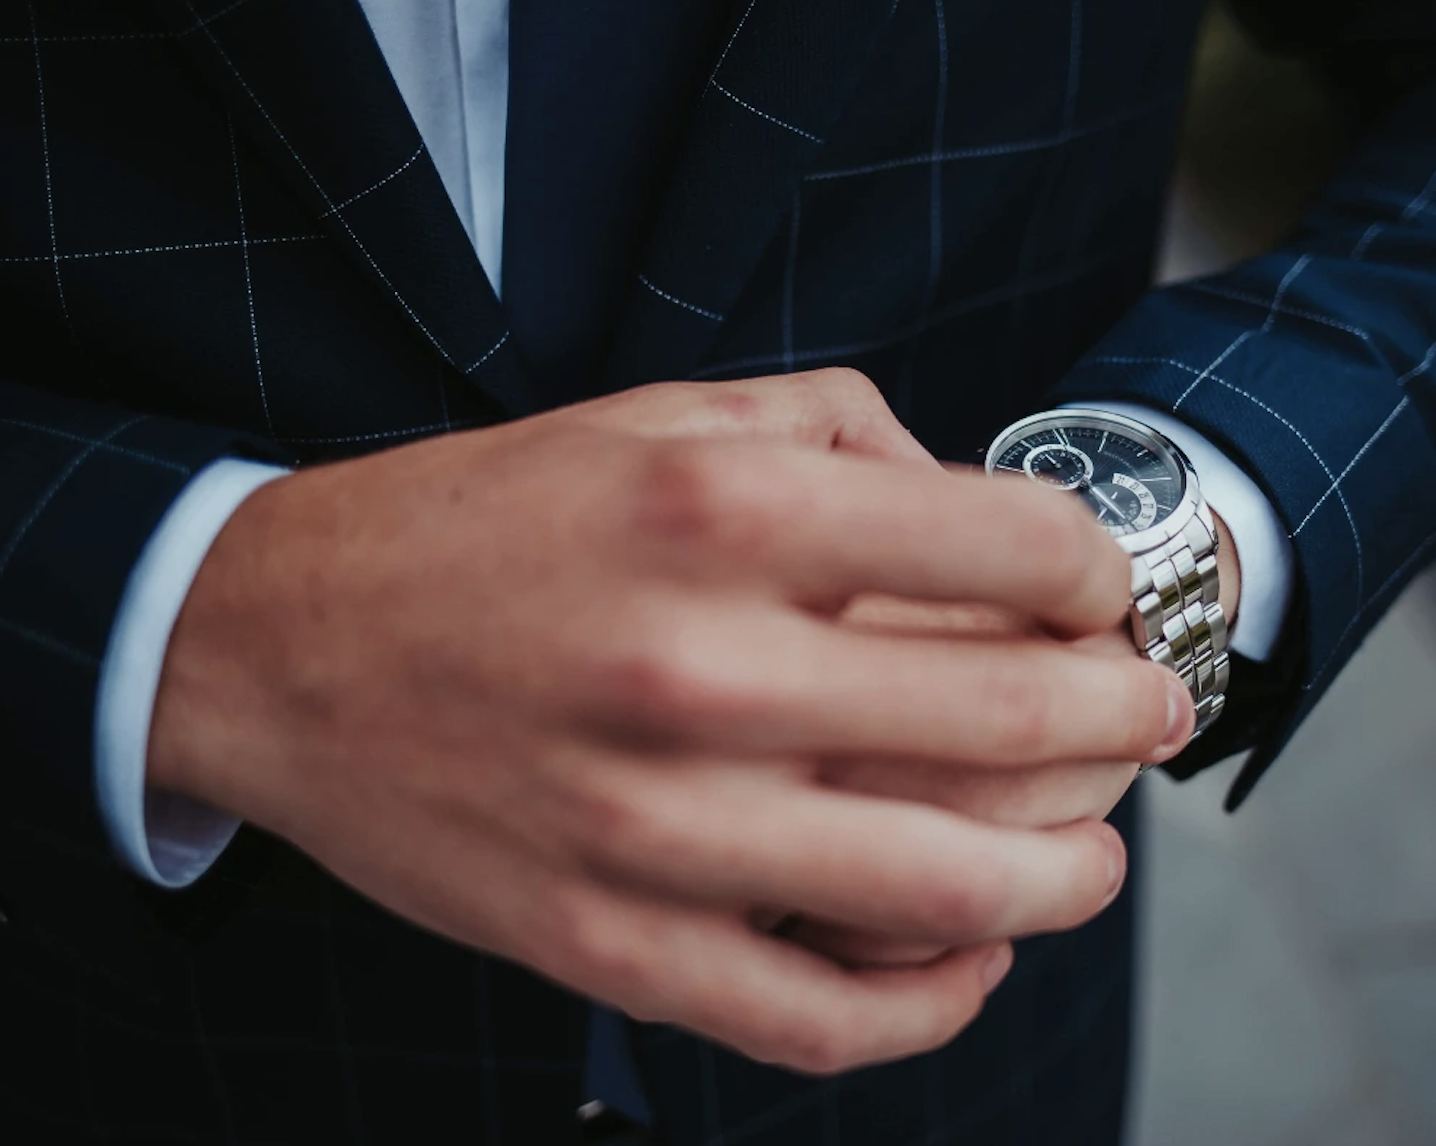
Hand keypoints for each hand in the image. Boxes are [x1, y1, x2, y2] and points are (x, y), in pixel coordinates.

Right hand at [148, 371, 1194, 1074]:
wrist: (280, 644)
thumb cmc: (490, 519)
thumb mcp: (658, 417)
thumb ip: (838, 436)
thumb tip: (977, 508)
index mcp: (721, 515)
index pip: (1013, 542)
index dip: (1098, 571)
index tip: (1101, 592)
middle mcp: (698, 671)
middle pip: (1013, 715)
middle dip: (1127, 712)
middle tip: (1155, 712)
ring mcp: (656, 830)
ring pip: (944, 891)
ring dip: (1068, 879)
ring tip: (1098, 858)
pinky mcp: (609, 944)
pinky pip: (817, 1018)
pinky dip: (931, 1004)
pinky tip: (975, 959)